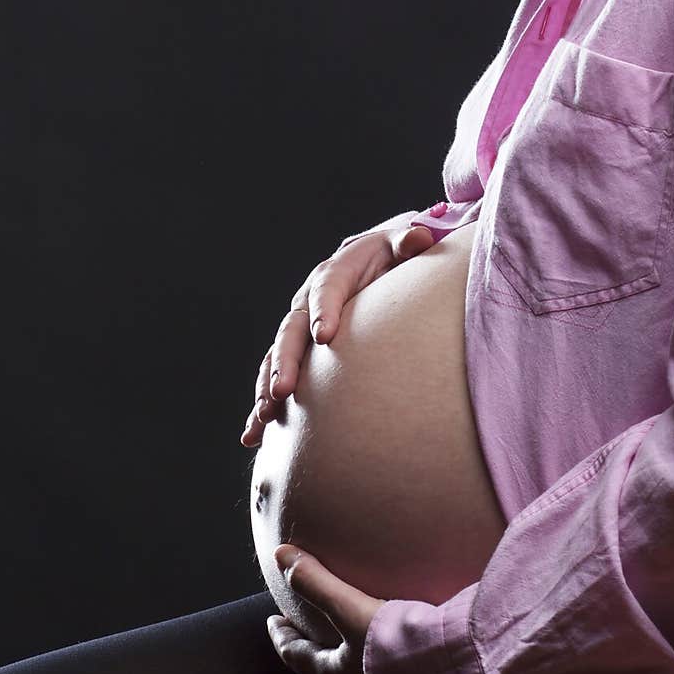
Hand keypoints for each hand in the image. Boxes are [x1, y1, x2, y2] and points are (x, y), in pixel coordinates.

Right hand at [240, 222, 434, 446]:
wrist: (369, 263)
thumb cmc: (388, 258)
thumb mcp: (399, 246)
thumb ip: (408, 244)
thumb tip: (421, 238)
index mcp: (333, 274)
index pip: (326, 290)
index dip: (324, 311)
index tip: (324, 337)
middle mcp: (307, 301)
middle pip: (291, 331)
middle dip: (286, 362)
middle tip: (284, 391)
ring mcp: (298, 328)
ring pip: (276, 358)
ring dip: (268, 386)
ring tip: (265, 416)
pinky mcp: (296, 353)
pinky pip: (274, 377)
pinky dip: (263, 405)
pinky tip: (253, 435)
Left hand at [265, 544, 384, 673]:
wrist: (453, 668)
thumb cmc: (397, 645)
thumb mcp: (350, 608)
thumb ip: (315, 581)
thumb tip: (281, 554)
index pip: (295, 655)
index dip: (281, 635)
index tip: (274, 622)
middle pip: (317, 672)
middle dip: (305, 651)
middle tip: (299, 633)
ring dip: (337, 657)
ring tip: (341, 639)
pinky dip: (366, 659)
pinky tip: (383, 646)